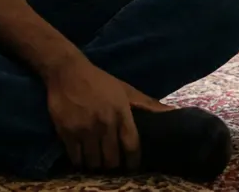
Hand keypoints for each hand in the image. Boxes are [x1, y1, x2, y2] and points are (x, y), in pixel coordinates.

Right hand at [45, 55, 169, 172]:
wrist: (67, 71)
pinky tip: (82, 157)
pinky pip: (76, 157)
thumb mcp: (126, 89)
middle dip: (113, 165)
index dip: (133, 161)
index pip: (132, 145)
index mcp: (121, 113)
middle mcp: (105, 123)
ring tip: (97, 161)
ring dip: (96, 164)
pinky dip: (80, 161)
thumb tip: (172, 112)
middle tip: (112, 164)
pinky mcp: (66, 132)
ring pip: (94, 161)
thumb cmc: (100, 81)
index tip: (132, 167)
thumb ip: (148, 104)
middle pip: (112, 159)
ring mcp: (85, 129)